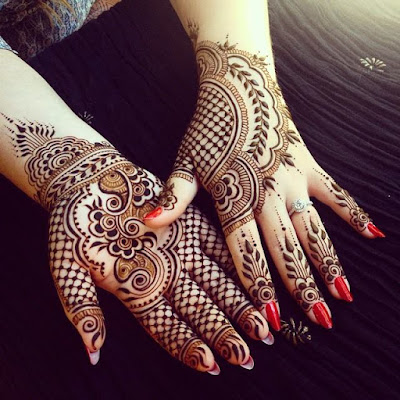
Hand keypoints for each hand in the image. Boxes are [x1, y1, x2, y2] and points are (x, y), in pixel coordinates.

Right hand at [6, 116, 269, 371]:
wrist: (88, 179)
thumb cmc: (72, 223)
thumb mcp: (67, 265)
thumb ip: (81, 306)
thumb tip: (91, 353)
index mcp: (136, 289)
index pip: (167, 327)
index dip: (187, 347)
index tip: (212, 365)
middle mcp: (164, 274)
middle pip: (199, 310)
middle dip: (223, 333)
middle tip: (249, 357)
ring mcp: (180, 249)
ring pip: (215, 282)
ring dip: (238, 303)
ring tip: (262, 327)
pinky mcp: (191, 223)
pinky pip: (218, 245)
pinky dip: (236, 262)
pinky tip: (256, 279)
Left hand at [145, 39, 384, 329]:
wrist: (239, 86)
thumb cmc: (209, 129)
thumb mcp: (185, 162)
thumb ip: (173, 195)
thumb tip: (150, 222)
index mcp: (235, 199)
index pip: (247, 252)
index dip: (259, 286)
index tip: (271, 319)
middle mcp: (267, 195)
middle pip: (285, 249)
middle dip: (301, 288)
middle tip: (317, 322)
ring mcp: (292, 180)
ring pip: (313, 230)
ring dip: (329, 264)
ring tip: (343, 296)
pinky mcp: (310, 165)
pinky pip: (337, 194)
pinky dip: (355, 213)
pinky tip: (375, 235)